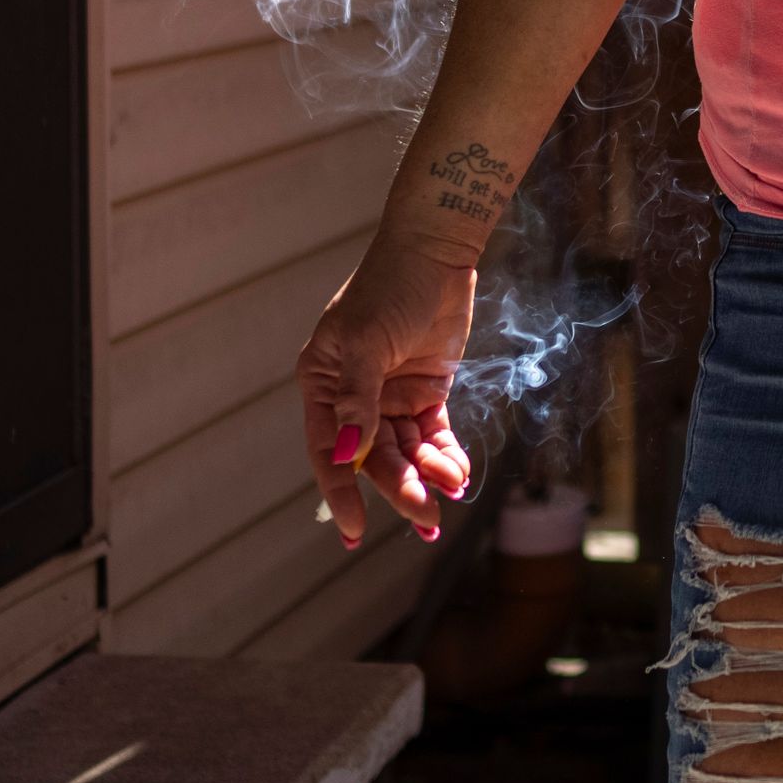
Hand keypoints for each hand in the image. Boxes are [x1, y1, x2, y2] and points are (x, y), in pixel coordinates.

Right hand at [295, 239, 480, 545]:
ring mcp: (390, 396)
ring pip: (406, 451)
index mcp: (323, 384)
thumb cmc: (389, 287)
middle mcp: (352, 397)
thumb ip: (358, 399)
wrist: (435, 251)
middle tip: (426, 517)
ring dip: (427, 474)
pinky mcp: (425, 391)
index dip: (340, 492)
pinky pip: (433, 435)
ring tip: (450, 491)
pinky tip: (459, 475)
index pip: (328, 450)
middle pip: (374, 458)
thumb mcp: (368, 340)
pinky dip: (446, 456)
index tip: (354, 532)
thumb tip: (351, 454)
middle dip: (399, 488)